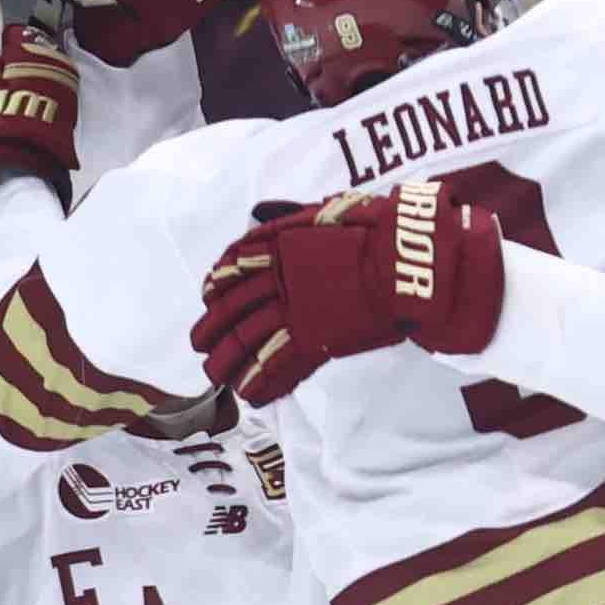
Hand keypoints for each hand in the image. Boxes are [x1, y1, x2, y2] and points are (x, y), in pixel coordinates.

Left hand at [195, 183, 504, 406]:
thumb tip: (268, 214)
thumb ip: (298, 220)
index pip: (237, 263)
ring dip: (227, 360)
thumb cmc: (381, 232)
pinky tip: (247, 394)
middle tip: (198, 342)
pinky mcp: (313, 340)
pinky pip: (277, 365)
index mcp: (283, 243)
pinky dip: (261, 382)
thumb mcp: (333, 210)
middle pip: (233, 306)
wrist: (406, 262)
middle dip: (212, 327)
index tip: (207, 294)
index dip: (218, 281)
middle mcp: (280, 278)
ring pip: (247, 339)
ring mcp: (294, 311)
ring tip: (214, 375)